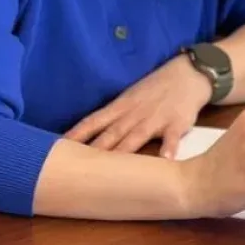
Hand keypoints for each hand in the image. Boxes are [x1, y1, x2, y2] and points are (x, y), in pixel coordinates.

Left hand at [65, 54, 213, 158]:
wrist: (188, 74)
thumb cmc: (155, 89)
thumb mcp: (130, 98)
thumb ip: (113, 117)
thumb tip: (90, 135)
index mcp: (120, 107)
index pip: (93, 121)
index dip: (76, 134)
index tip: (56, 146)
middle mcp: (133, 114)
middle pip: (110, 134)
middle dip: (93, 151)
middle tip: (76, 167)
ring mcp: (155, 119)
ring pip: (135, 137)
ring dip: (123, 152)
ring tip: (111, 171)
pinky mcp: (177, 123)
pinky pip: (172, 138)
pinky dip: (168, 148)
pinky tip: (165, 160)